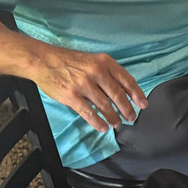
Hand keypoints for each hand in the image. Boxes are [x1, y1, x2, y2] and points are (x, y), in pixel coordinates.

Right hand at [30, 47, 146, 132]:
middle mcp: (96, 72)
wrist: (44, 61)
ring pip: (104, 106)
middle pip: (118, 95)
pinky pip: (88, 112)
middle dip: (127, 109)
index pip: (126, 80)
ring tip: (117, 123)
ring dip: (113, 117)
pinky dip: (97, 122)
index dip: (137, 94)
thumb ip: (108, 73)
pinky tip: (102, 127)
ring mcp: (84, 84)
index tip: (143, 104)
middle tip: (131, 117)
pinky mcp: (71, 96)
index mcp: (105, 62)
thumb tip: (124, 91)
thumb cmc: (70, 61)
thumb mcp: (93, 60)